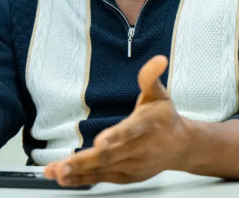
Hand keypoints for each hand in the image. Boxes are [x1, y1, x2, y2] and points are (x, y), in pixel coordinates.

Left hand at [44, 55, 193, 185]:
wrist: (182, 147)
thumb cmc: (166, 119)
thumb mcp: (159, 95)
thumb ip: (150, 78)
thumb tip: (158, 60)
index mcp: (146, 126)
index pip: (130, 131)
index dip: (115, 137)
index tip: (100, 142)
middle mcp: (139, 149)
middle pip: (110, 156)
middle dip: (84, 162)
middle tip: (63, 166)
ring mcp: (132, 166)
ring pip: (102, 170)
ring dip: (77, 172)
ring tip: (56, 172)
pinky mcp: (125, 176)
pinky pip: (101, 178)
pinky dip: (82, 179)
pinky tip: (64, 178)